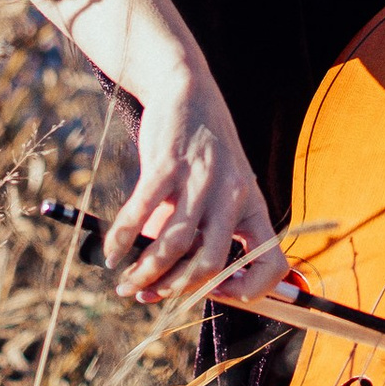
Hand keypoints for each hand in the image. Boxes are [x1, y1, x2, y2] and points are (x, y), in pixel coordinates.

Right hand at [102, 57, 286, 305]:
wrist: (186, 88)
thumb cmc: (200, 149)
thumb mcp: (216, 189)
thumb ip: (198, 230)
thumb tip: (164, 278)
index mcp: (252, 206)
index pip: (272, 262)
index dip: (251, 290)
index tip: (218, 296)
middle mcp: (233, 195)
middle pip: (210, 263)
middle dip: (175, 290)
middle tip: (146, 296)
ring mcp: (201, 178)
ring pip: (176, 243)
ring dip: (146, 272)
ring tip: (126, 283)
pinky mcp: (168, 162)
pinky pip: (143, 210)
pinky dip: (124, 238)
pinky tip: (112, 253)